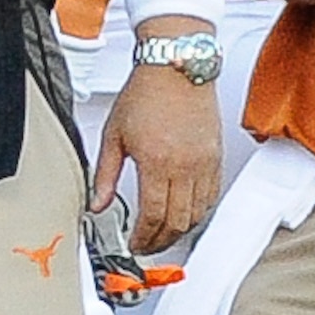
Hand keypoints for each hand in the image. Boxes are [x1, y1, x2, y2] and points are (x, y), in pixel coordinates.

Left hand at [93, 42, 220, 254]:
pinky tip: (186, 214)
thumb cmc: (145, 95)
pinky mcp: (216, 157)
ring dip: (180, 230)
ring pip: (198, 213)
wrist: (176, 70)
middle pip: (177, 221)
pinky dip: (199, 212)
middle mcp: (185, 167)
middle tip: (147, 245)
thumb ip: (105, 176)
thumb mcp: (113, 136)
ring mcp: (204, 163)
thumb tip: (98, 204)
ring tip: (163, 234)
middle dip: (161, 240)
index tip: (134, 243)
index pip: (152, 216)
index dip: (143, 237)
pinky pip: (212, 195)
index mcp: (156, 163)